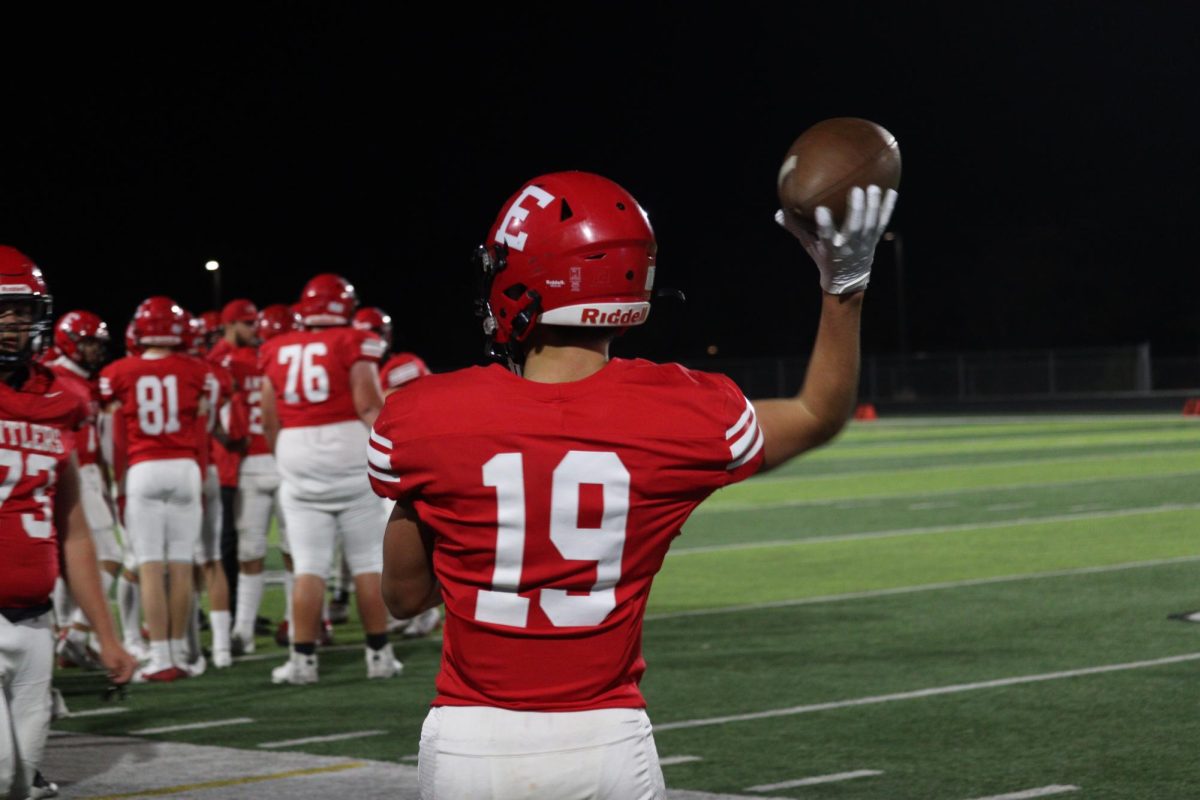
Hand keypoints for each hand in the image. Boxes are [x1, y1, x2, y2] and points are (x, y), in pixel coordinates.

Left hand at [97, 638, 137, 684]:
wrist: (108, 641)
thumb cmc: (109, 652)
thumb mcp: (111, 666)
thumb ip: (117, 673)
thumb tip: (120, 678)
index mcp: (130, 664)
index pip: (127, 677)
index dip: (119, 681)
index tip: (112, 680)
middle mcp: (132, 662)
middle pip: (128, 675)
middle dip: (119, 677)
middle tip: (111, 677)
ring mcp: (129, 660)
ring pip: (125, 671)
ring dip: (118, 674)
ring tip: (110, 673)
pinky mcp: (125, 658)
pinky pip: (124, 667)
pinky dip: (118, 669)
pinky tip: (111, 669)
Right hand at [775, 184, 897, 294]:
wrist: (846, 280)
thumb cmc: (824, 258)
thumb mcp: (809, 246)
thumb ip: (796, 228)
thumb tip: (778, 213)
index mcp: (831, 249)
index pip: (826, 236)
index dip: (825, 225)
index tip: (821, 210)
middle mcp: (849, 247)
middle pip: (854, 228)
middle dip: (857, 210)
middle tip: (857, 190)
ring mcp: (864, 244)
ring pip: (871, 225)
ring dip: (873, 206)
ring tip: (873, 188)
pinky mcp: (874, 241)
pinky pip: (882, 223)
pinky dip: (888, 208)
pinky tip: (892, 192)